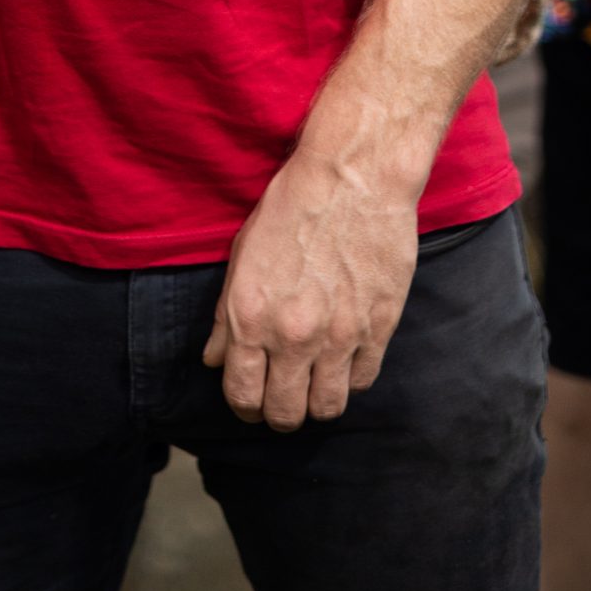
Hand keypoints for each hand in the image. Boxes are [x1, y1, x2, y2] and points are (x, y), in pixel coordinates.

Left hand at [203, 148, 418, 430]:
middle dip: (279, 413)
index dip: (244, 407)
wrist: (354, 177)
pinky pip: (362, 381)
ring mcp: (338, 336)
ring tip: (314, 382)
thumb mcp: (243, 253)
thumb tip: (213, 359)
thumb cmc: (293, 204)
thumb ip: (225, 314)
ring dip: (316, 401)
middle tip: (283, 397)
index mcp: (251, 316)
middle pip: (284, 413)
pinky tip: (344, 358)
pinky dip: (351, 377)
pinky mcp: (378, 328)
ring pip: (326, 408)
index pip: (242, 394)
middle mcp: (292, 334)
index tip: (251, 401)